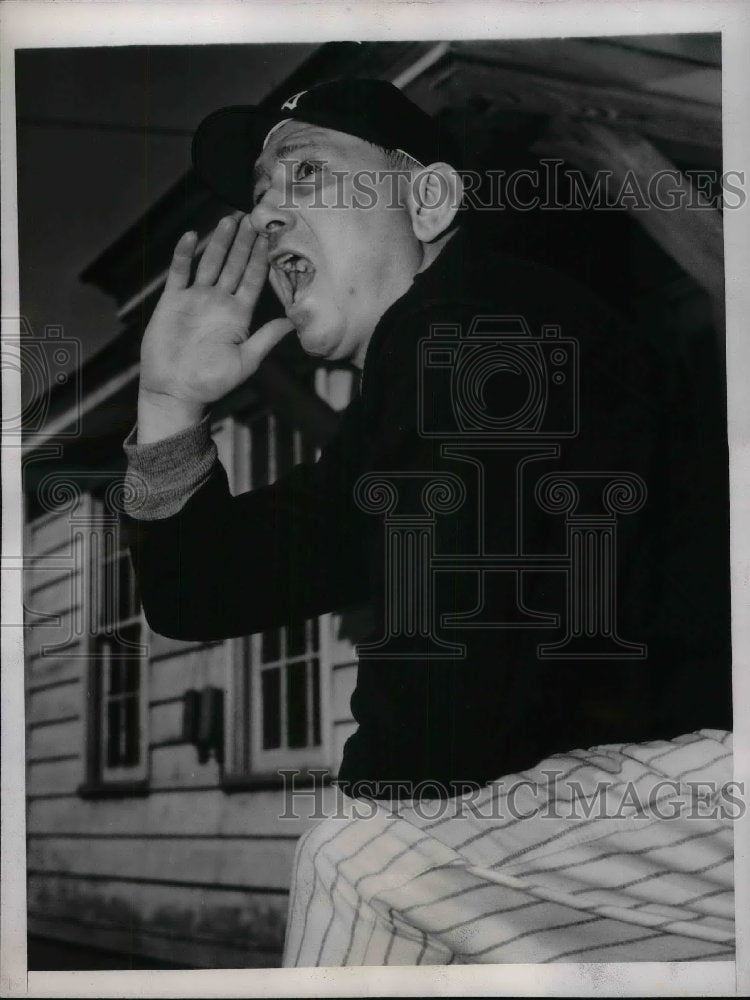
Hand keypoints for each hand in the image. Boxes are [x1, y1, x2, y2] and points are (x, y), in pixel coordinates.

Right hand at [137, 214, 293, 442]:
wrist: (175, 391)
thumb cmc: (211, 383)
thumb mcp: (246, 361)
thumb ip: (266, 338)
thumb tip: (293, 323)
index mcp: (239, 315)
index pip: (254, 279)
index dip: (262, 258)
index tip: (271, 236)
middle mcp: (219, 302)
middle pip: (235, 265)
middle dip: (244, 243)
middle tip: (253, 217)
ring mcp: (196, 299)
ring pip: (210, 263)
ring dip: (220, 243)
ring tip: (229, 220)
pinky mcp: (172, 301)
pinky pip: (179, 273)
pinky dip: (184, 255)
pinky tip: (192, 237)